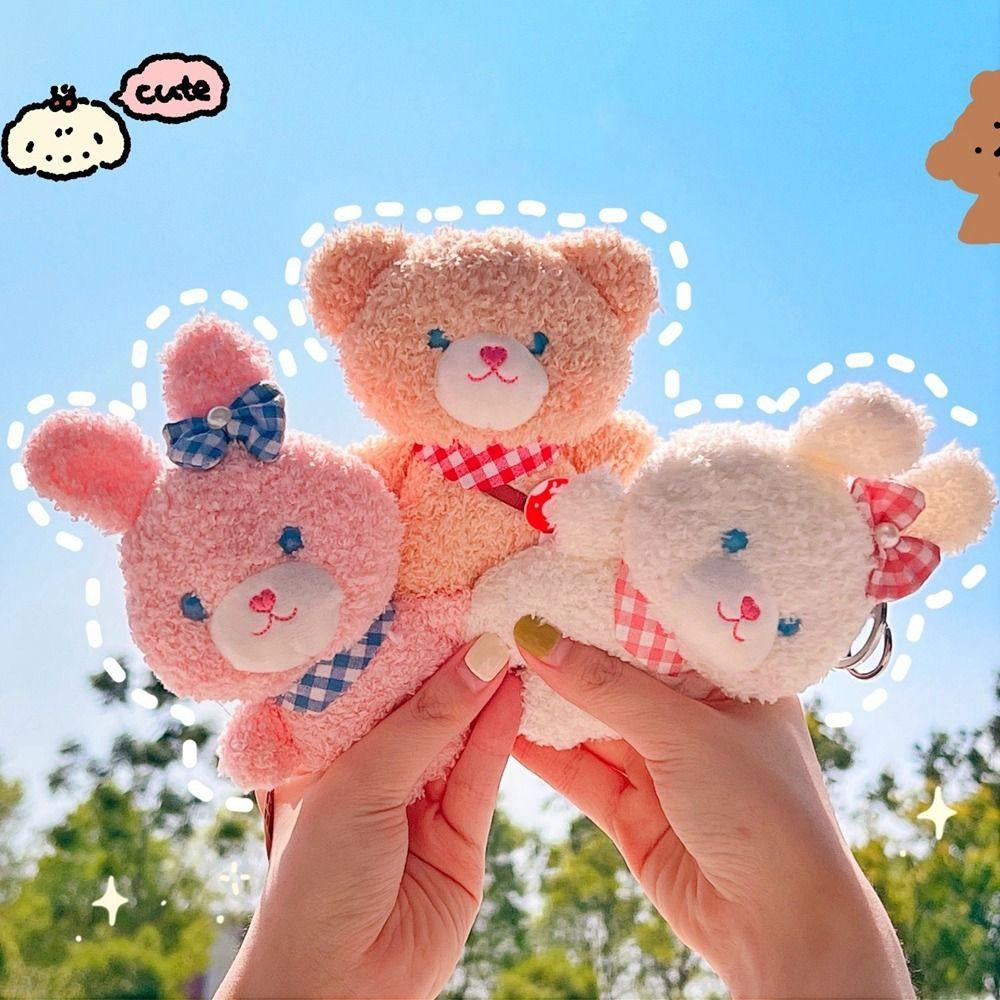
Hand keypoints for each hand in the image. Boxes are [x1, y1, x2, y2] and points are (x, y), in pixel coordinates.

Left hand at [217, 634, 517, 999]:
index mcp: (331, 757)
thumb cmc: (316, 882)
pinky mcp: (461, 837)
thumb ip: (427, 722)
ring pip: (460, 737)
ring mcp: (420, 806)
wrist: (336, 992)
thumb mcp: (361, 785)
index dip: (411, 648)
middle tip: (492, 611)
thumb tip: (480, 656)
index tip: (448, 602)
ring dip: (485, 692)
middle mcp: (376, 775)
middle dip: (455, 664)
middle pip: (425, 708)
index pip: (376, 688)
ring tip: (512, 639)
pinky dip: (501, 733)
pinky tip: (513, 690)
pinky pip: (483, 775)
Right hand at [512, 618, 913, 998]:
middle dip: (570, 653)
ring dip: (549, 700)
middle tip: (512, 617)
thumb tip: (535, 635)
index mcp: (735, 684)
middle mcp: (700, 720)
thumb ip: (605, 686)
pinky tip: (504, 722)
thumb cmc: (761, 809)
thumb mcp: (684, 731)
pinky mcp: (636, 812)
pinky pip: (583, 770)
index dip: (611, 607)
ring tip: (496, 661)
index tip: (558, 581)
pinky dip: (545, 751)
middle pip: (623, 676)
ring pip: (596, 723)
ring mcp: (666, 767)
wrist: (780, 929)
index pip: (664, 630)